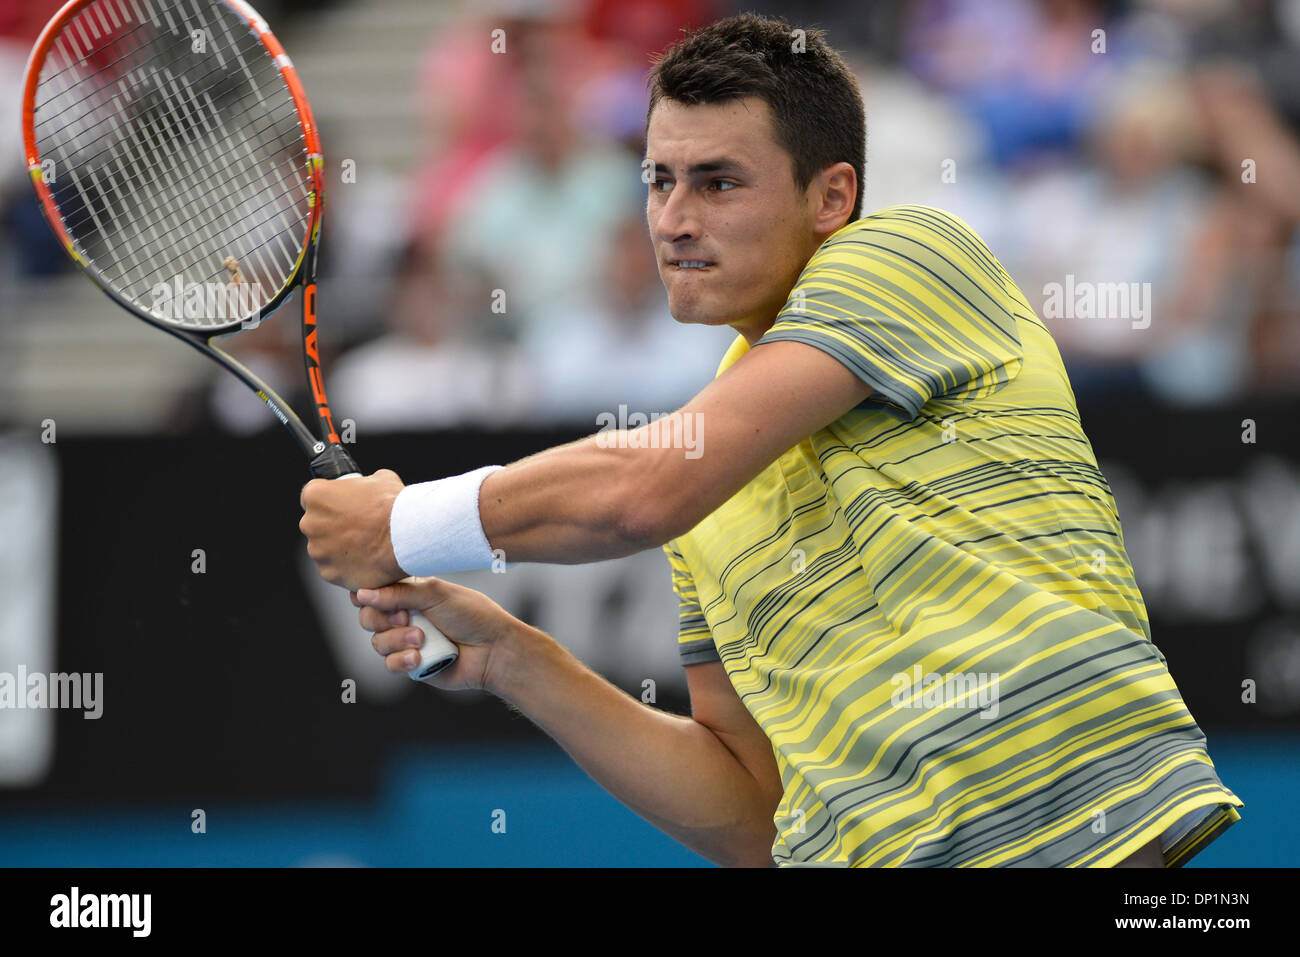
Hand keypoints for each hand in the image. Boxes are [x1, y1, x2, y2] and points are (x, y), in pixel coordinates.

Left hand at [299, 468, 406, 590]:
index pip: (313, 496)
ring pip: (324, 549)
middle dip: (334, 526)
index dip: (331, 501)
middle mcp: (311, 524)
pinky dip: (347, 567)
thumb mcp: (380, 479)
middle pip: (317, 524)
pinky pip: (335, 569)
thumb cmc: (394, 506)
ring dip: (340, 547)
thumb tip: (367, 489)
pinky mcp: (330, 573)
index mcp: (316, 496)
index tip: (344, 506)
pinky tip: (367, 560)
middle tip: (359, 527)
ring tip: (366, 545)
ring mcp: (319, 551)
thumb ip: (362, 485)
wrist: (407, 536)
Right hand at [352, 578, 524, 693]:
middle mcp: (406, 616)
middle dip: (382, 618)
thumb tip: (362, 594)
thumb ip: (399, 593)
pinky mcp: (411, 665)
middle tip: (406, 618)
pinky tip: (418, 658)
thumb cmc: (472, 615)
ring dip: (397, 640)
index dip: (367, 595)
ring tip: (422, 639)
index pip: (373, 591)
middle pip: (367, 617)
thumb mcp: (436, 594)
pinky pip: (389, 664)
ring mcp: (407, 641)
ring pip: (377, 642)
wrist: (493, 650)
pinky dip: (401, 660)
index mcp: (411, 593)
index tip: (374, 596)